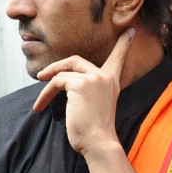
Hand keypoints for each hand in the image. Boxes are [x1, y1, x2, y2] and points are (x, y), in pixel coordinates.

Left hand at [33, 28, 135, 153]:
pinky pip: (56, 82)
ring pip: (62, 72)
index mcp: (112, 82)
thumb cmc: (95, 132)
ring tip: (40, 102)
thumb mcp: (95, 107)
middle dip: (57, 67)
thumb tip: (66, 83)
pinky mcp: (79, 83)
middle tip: (42, 76)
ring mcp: (93, 78)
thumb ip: (88, 92)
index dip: (124, 44)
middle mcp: (104, 76)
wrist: (99, 142)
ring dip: (47, 86)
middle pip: (76, 60)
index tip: (131, 30)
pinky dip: (45, 94)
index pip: (119, 58)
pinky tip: (40, 106)